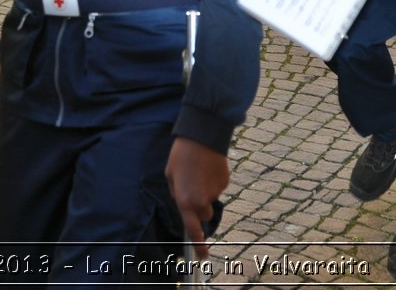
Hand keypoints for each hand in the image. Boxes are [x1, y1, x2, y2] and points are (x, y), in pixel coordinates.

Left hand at [165, 136, 228, 259]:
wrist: (203, 136)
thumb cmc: (181, 155)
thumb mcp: (170, 175)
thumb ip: (177, 194)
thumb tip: (185, 203)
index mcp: (185, 201)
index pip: (193, 230)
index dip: (198, 246)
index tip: (202, 258)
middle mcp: (202, 201)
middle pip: (205, 215)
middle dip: (200, 207)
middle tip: (192, 187)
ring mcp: (216, 192)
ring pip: (211, 199)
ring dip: (205, 191)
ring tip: (198, 171)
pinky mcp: (225, 183)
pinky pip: (218, 187)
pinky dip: (213, 181)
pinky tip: (207, 166)